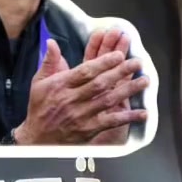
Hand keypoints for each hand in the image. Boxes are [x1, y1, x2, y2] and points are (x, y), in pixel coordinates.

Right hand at [13, 34, 147, 145]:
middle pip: (100, 84)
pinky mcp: (89, 130)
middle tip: (137, 62)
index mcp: (61, 86)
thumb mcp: (39, 82)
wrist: (37, 139)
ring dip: (128, 90)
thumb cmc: (39, 108)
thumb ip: (49, 62)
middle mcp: (72, 100)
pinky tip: (142, 112)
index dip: (103, 62)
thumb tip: (52, 42)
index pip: (85, 71)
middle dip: (121, 72)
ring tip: (144, 81)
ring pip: (108, 100)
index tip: (119, 55)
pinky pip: (111, 122)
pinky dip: (128, 117)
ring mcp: (82, 116)